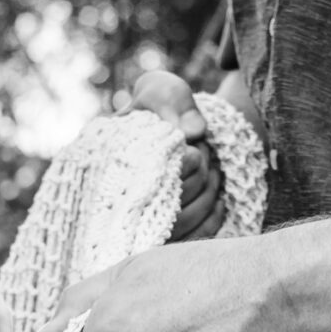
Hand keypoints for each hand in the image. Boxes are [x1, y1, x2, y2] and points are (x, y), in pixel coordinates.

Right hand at [125, 71, 222, 240]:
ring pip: (178, 225)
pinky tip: (219, 201)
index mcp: (111, 159)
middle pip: (165, 204)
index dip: (185, 162)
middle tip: (207, 156)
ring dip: (207, 196)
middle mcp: (117, 194)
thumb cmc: (161, 104)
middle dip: (198, 177)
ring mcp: (136, 218)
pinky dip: (210, 221)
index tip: (197, 147)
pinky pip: (186, 239)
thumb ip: (174, 104)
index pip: (150, 176)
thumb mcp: (163, 92)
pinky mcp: (156, 232)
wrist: (162, 119)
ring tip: (214, 173)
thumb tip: (194, 133)